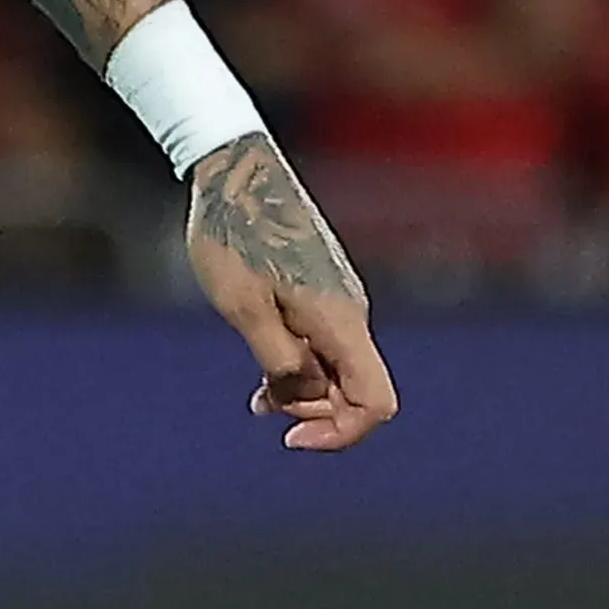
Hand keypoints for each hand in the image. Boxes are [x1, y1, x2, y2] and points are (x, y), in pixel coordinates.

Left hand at [183, 135, 398, 451]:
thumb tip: (303, 399)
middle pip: (358, 392)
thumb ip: (279, 360)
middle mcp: (351, 314)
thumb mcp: (243, 307)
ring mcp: (339, 301)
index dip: (341, 432)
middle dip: (314, 411)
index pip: (376, 402)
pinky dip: (298, 366)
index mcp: (340, 322)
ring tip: (257, 398)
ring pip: (338, 370)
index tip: (290, 437)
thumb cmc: (232, 235)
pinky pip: (324, 346)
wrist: (236, 171)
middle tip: (261, 406)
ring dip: (303, 391)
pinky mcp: (322, 290)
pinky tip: (263, 371)